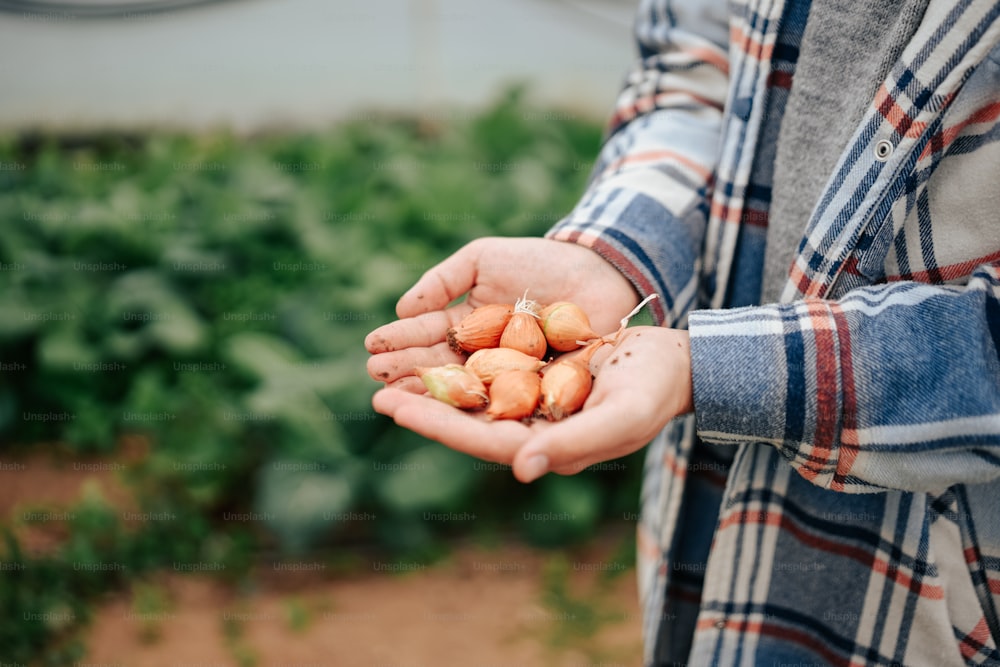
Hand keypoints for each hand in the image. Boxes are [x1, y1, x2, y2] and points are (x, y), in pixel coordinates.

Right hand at [364, 236, 638, 391]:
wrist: (601, 272)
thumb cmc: (541, 262)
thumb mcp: (483, 260)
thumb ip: (442, 281)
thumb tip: (402, 308)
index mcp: (469, 327)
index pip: (429, 337)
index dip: (401, 341)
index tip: (372, 346)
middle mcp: (484, 358)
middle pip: (440, 368)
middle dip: (406, 372)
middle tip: (375, 377)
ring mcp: (509, 379)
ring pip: (464, 389)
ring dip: (430, 394)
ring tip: (398, 396)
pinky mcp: (536, 395)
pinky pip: (503, 401)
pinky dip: (476, 404)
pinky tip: (452, 405)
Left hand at [371, 326, 693, 481]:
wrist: (677, 362)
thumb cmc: (654, 391)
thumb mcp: (620, 417)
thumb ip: (573, 444)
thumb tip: (520, 469)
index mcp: (548, 447)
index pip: (481, 440)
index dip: (437, 425)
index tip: (394, 408)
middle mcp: (534, 430)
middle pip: (468, 421)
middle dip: (425, 408)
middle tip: (377, 395)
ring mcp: (536, 405)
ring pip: (475, 396)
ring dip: (438, 386)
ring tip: (395, 373)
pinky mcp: (539, 380)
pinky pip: (492, 371)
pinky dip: (464, 362)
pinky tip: (437, 346)